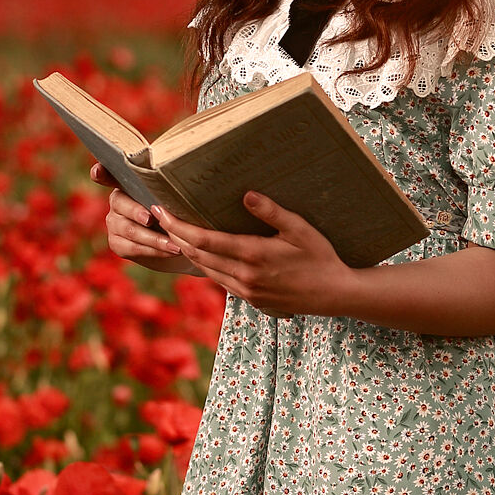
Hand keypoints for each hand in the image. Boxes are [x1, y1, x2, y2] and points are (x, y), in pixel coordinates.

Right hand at [90, 163, 200, 275]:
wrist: (179, 242)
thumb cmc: (178, 214)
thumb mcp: (176, 201)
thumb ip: (170, 193)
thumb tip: (180, 184)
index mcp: (129, 184)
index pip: (109, 174)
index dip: (101, 172)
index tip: (97, 172)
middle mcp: (117, 201)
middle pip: (121, 203)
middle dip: (137, 211)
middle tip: (151, 218)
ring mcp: (114, 223)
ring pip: (129, 229)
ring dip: (154, 238)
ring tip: (175, 244)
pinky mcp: (117, 243)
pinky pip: (133, 247)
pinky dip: (154, 250)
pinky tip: (170, 251)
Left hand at [155, 192, 356, 318]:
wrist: (334, 295)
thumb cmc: (321, 258)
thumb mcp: (301, 230)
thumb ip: (272, 212)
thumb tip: (247, 195)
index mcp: (253, 255)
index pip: (203, 240)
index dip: (178, 226)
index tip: (162, 211)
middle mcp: (243, 276)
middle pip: (196, 255)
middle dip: (175, 235)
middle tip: (161, 216)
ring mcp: (245, 291)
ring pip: (204, 269)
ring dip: (187, 251)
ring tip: (175, 232)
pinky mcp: (250, 299)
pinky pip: (219, 280)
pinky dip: (205, 264)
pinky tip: (202, 252)